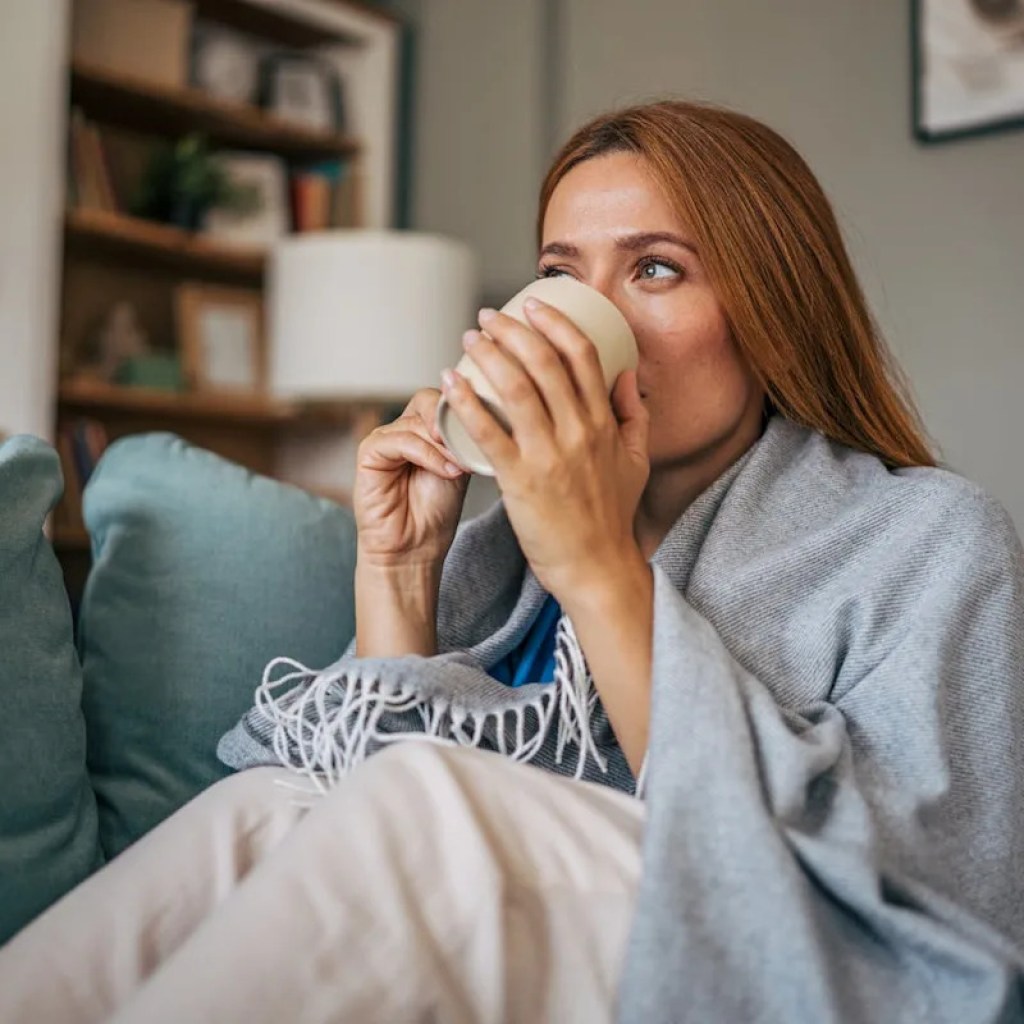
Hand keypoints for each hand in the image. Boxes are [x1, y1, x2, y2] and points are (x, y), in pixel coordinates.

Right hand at [353, 388, 469, 569]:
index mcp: (424, 429)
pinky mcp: (369, 453)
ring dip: (444, 444)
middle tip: (472, 442)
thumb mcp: (460, 467)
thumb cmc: (435, 513)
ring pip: (417, 422)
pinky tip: (446, 471)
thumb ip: (463, 439)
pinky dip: (427, 455)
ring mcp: (384, 439)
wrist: (414, 549)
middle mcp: (402, 429)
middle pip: (428, 401)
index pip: (442, 398)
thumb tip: (482, 413)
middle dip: (453, 421)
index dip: (464, 408)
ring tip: (461, 466)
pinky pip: (400, 440)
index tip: (489, 426)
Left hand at [440, 299, 649, 604]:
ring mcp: (549, 456)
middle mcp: (579, 433)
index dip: (556, 323)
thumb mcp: (637, 462)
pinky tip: (449, 383)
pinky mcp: (521, 482)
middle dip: (513, 330)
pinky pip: (489, 433)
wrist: (597, 568)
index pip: (582, 356)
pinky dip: (467, 403)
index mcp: (604, 424)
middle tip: (488, 316)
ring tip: (469, 339)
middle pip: (544, 363)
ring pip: (516, 389)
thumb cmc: (611, 518)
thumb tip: (628, 376)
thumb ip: (635, 416)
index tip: (533, 304)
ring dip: (489, 356)